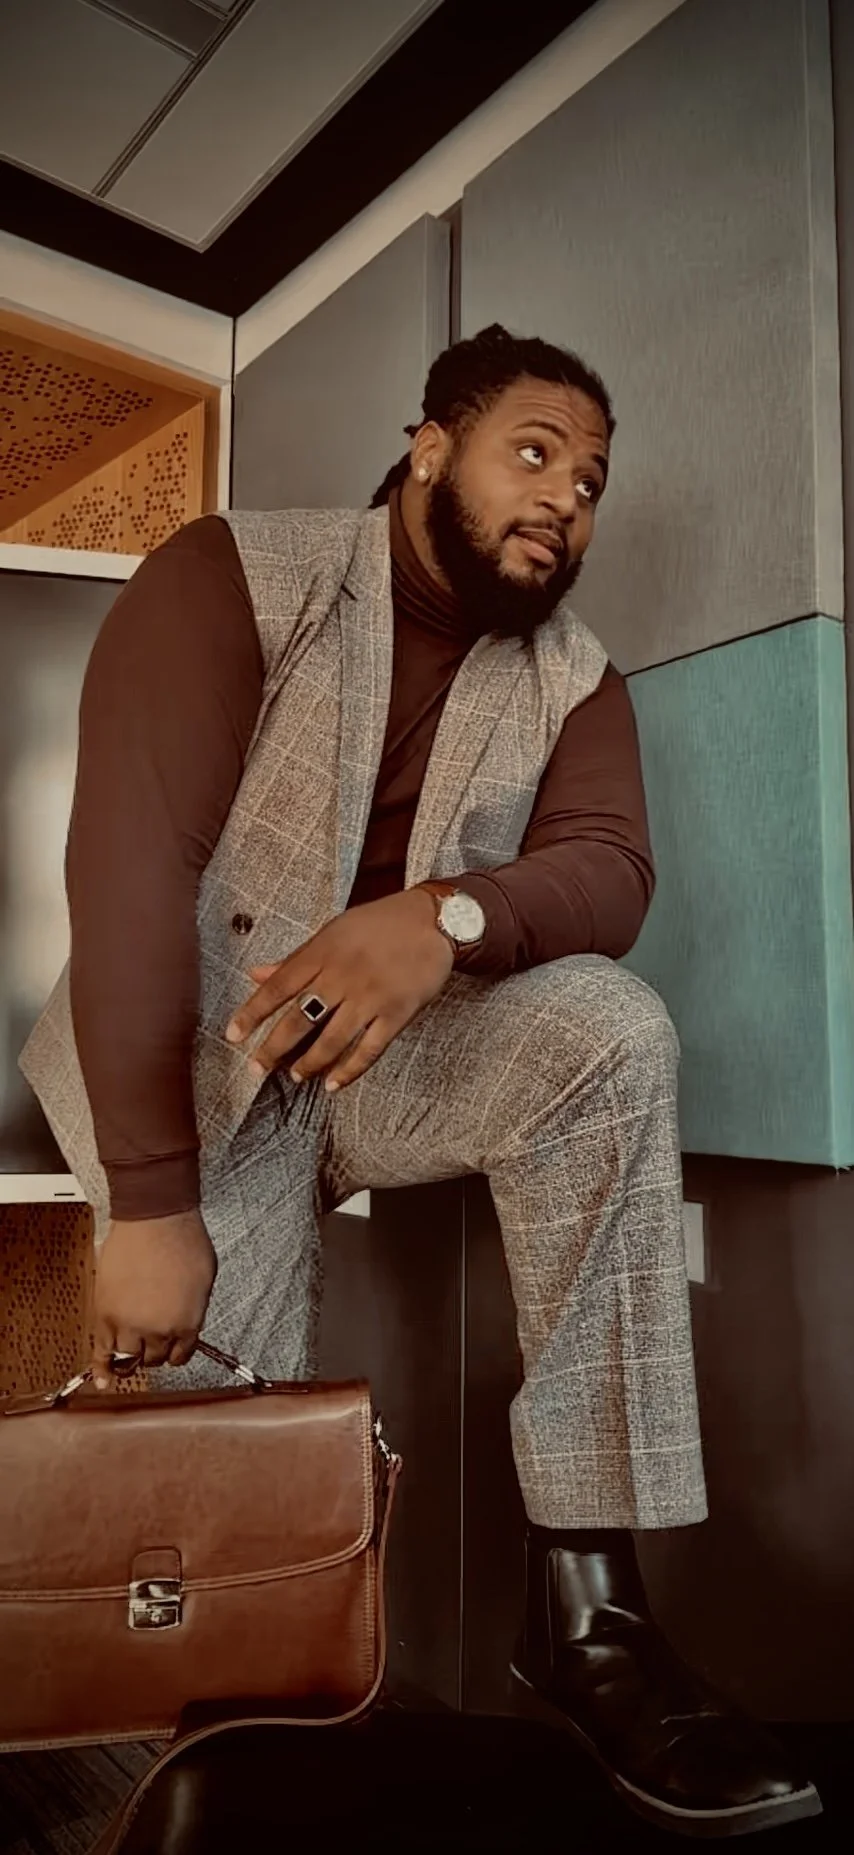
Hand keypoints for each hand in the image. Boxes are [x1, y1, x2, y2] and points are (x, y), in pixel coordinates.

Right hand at [91, 1210, 216, 1387]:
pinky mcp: (105, 1314)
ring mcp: (129, 1324)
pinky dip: (101, 1369)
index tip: (171, 1349)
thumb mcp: (204, 1281)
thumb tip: (184, 1323)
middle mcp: (159, 1330)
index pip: (180, 1356)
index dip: (175, 1352)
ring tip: (130, 1352)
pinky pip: (101, 1351)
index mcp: (188, 1324)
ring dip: (130, 1356)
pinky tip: (102, 1382)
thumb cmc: (183, 1240)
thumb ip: (192, 1309)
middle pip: (154, 1359)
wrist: (155, 1219)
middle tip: (150, 1339)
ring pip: (128, 1358)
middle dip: (155, 1350)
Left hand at [225, 888, 453, 1093]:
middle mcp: (342, 976)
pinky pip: (369, 1050)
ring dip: (309, 1063)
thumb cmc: (379, 924)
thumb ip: (296, 958)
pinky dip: (349, 1070)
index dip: (252, 1014)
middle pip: (299, 1019)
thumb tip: (255, 974)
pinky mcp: (397, 1013)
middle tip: (257, 1068)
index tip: (233, 1036)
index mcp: (322, 952)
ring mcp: (370, 997)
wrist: (433, 920)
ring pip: (331, 1040)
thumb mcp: (333, 931)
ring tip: (296, 1076)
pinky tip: (334, 1084)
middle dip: (274, 1048)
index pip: (278, 987)